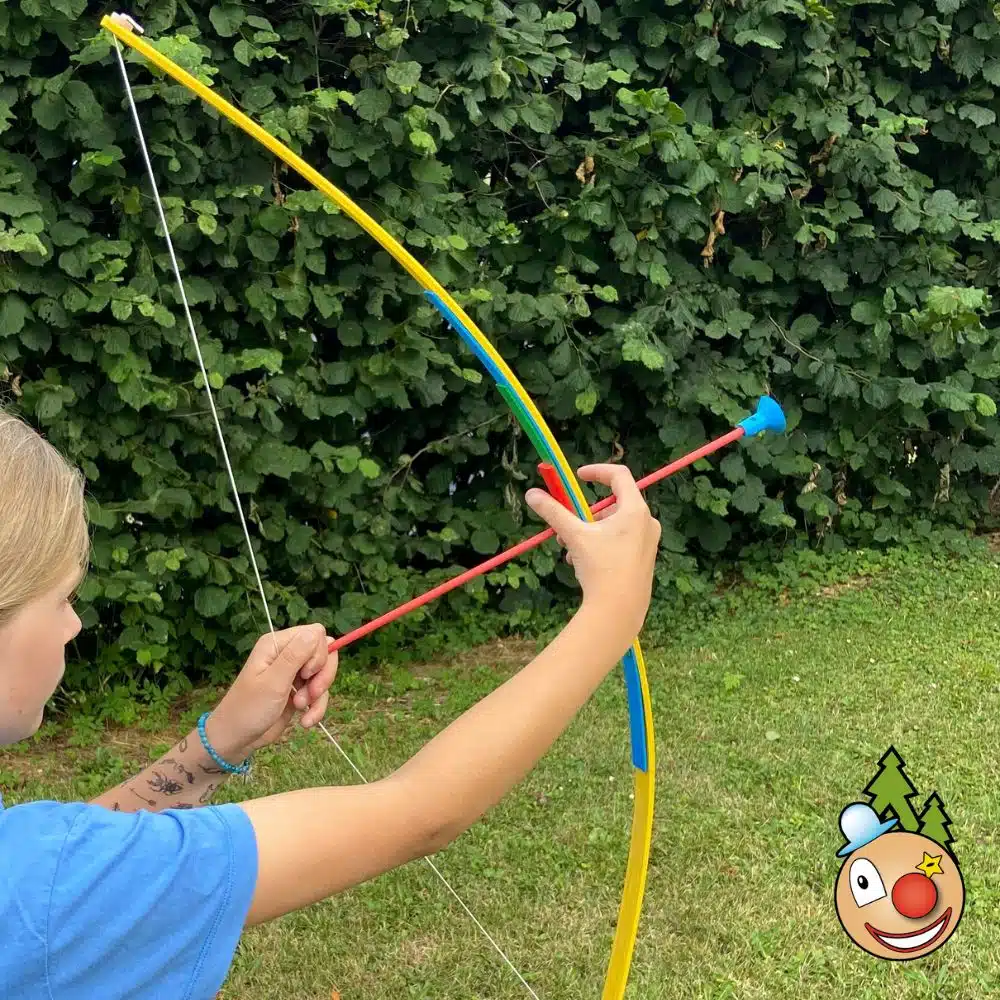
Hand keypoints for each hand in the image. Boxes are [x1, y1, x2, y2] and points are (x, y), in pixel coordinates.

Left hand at [208, 624, 337, 759]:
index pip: (315, 634)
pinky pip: (320, 693)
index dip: (318, 654)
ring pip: (324, 675)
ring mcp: (294, 673)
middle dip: (322, 676)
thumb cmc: (248, 708)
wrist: (237, 738)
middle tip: (311, 693)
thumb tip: (317, 630)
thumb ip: (296, 655)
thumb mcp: (273, 682)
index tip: (306, 674)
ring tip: (301, 707)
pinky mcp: (298, 691)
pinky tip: (305, 720)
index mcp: (277, 645)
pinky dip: (317, 707)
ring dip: (318, 695)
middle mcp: (287, 654)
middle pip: (324, 654)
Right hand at [525, 464, 660, 639]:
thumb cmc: (601, 568)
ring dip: (587, 532)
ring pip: (613, 526)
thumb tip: (531, 494)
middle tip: (565, 526)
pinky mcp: (643, 559)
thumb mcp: (574, 536)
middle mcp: (646, 522)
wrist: (620, 611)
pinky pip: (619, 541)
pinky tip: (583, 564)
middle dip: (583, 513)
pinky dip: (599, 545)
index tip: (578, 477)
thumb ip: (553, 512)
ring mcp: (647, 542)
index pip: (619, 475)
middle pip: (612, 504)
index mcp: (635, 510)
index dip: (597, 471)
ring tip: (569, 551)